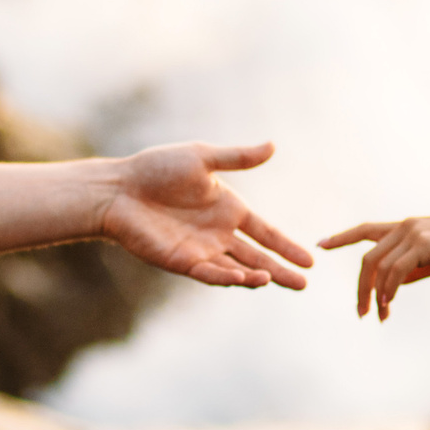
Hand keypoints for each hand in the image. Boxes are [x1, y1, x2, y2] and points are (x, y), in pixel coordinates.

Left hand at [102, 142, 314, 289]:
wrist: (119, 188)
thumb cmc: (156, 168)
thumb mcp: (202, 158)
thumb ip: (238, 158)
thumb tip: (273, 145)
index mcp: (228, 209)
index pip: (266, 232)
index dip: (287, 246)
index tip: (311, 259)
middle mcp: (219, 233)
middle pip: (257, 257)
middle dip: (281, 271)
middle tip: (304, 284)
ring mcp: (201, 250)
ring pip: (237, 270)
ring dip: (257, 276)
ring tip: (275, 279)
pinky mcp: (182, 262)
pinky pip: (210, 273)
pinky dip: (228, 278)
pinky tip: (246, 279)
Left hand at [319, 211, 429, 319]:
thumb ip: (414, 269)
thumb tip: (395, 284)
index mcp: (407, 228)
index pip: (367, 230)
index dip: (342, 237)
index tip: (320, 244)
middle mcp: (405, 227)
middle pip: (368, 258)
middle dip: (361, 288)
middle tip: (361, 313)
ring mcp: (413, 232)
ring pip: (378, 266)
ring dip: (374, 295)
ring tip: (378, 316)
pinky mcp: (423, 243)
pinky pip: (396, 270)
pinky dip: (389, 289)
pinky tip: (388, 305)